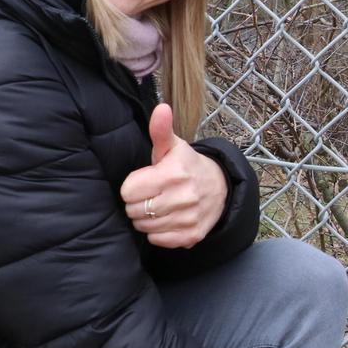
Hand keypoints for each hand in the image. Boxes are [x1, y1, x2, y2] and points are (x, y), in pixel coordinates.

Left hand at [120, 104, 227, 248]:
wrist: (219, 187)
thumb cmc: (187, 165)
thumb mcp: (173, 147)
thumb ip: (161, 130)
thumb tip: (161, 108)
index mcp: (173, 174)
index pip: (128, 192)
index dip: (132, 187)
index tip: (144, 182)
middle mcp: (183, 197)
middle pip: (134, 211)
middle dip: (137, 203)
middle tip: (150, 195)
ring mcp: (188, 218)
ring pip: (144, 227)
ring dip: (146, 218)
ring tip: (158, 206)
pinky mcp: (191, 236)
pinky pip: (157, 239)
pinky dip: (158, 232)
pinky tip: (167, 219)